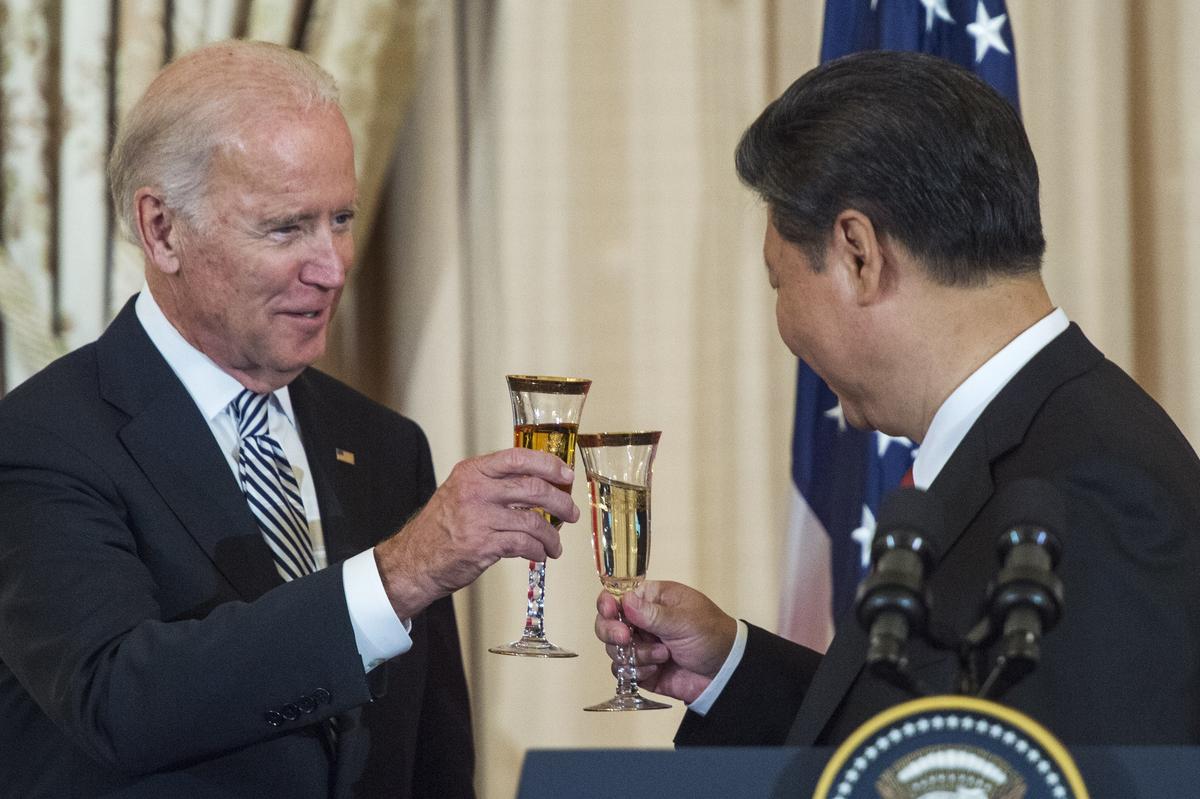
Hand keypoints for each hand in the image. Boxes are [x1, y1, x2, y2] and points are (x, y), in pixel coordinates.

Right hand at [375, 447, 579, 617]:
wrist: (414, 561)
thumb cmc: (441, 528)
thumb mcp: (462, 492)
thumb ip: (494, 484)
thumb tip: (537, 484)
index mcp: (472, 472)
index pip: (518, 458)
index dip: (549, 464)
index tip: (566, 474)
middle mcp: (476, 490)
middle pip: (533, 488)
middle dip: (560, 502)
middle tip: (571, 512)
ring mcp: (479, 518)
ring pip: (533, 521)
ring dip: (552, 535)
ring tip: (555, 544)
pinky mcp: (483, 545)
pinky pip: (524, 544)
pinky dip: (538, 550)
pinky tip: (540, 554)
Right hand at [594, 580, 736, 703]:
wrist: (725, 674)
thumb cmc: (712, 636)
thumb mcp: (685, 621)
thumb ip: (653, 614)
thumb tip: (625, 601)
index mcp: (652, 600)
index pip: (618, 596)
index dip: (608, 603)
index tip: (610, 611)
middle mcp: (642, 622)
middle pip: (607, 623)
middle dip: (612, 632)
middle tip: (626, 637)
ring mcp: (641, 646)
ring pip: (614, 650)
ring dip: (636, 654)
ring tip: (663, 655)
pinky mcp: (642, 669)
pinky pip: (623, 671)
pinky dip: (637, 671)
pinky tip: (657, 669)